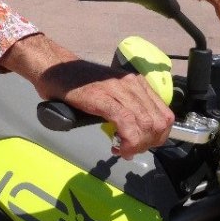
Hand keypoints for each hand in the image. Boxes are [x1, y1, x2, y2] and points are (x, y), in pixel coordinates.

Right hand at [0, 34, 173, 158]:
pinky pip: (126, 122)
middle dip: (148, 144)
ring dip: (137, 145)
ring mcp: (118, 89)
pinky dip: (126, 141)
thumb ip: (126, 108)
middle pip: (158, 122)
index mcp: (137, 83)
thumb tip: (137, 134)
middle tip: (130, 151)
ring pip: (145, 124)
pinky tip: (116, 146)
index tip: (142, 146)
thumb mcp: (110, 93)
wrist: (55, 69)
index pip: (165, 115)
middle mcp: (132, 84)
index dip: (158, 137)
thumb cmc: (77, 84)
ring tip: (122, 150)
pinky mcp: (103, 97)